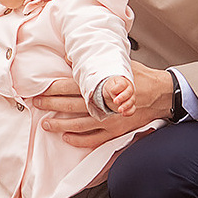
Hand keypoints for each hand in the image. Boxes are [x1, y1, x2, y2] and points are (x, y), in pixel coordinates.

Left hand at [31, 64, 171, 147]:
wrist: (161, 94)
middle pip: (71, 106)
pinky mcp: (116, 131)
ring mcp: (109, 120)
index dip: (53, 89)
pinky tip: (67, 137)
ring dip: (60, 125)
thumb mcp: (118, 65)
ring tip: (46, 124)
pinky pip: (94, 139)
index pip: (71, 87)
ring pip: (79, 125)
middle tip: (36, 104)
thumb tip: (70, 58)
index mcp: (102, 86)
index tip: (40, 89)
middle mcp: (104, 105)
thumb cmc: (140, 77)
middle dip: (51, 105)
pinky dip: (79, 140)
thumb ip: (94, 64)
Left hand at [104, 76, 135, 115]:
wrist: (112, 91)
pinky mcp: (130, 105)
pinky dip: (129, 112)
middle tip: (115, 102)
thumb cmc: (111, 86)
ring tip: (119, 110)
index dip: (117, 90)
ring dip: (126, 106)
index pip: (122, 85)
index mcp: (123, 82)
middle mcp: (129, 89)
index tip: (113, 97)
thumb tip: (115, 97)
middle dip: (122, 98)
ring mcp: (131, 97)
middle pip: (128, 93)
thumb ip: (112, 90)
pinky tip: (124, 114)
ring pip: (131, 101)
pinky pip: (132, 109)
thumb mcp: (108, 86)